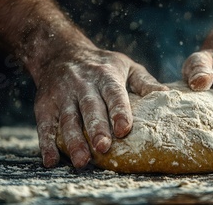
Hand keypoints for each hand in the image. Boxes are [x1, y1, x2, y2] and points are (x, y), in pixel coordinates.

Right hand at [32, 39, 167, 167]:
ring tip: (82, 161)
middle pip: (90, 108)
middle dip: (96, 128)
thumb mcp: (125, 65)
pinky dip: (46, 144)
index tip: (124, 129)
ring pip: (67, 119)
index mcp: (105, 75)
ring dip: (73, 141)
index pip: (113, 93)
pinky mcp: (44, 105)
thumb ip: (145, 82)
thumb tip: (167, 96)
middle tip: (104, 148)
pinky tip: (51, 161)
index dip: (119, 111)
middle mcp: (82, 84)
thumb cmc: (101, 65)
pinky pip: (45, 125)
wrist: (59, 52)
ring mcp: (62, 95)